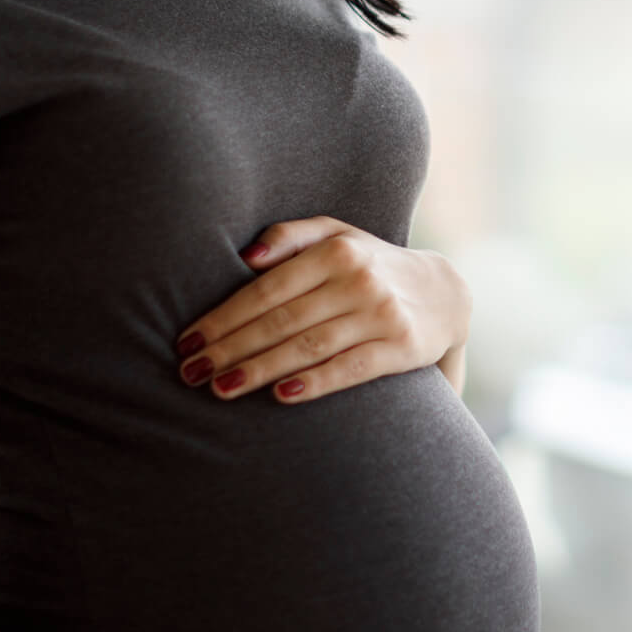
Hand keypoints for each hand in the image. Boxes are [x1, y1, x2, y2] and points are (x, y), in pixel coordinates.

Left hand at [173, 216, 471, 405]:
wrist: (445, 293)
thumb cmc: (371, 265)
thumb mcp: (338, 235)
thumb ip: (290, 236)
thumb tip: (245, 257)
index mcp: (336, 249)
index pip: (266, 288)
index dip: (222, 317)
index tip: (187, 343)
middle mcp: (359, 278)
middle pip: (281, 320)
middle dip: (229, 349)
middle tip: (189, 374)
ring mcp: (381, 313)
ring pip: (308, 346)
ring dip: (259, 370)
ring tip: (219, 389)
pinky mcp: (401, 347)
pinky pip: (350, 368)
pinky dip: (315, 382)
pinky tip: (281, 396)